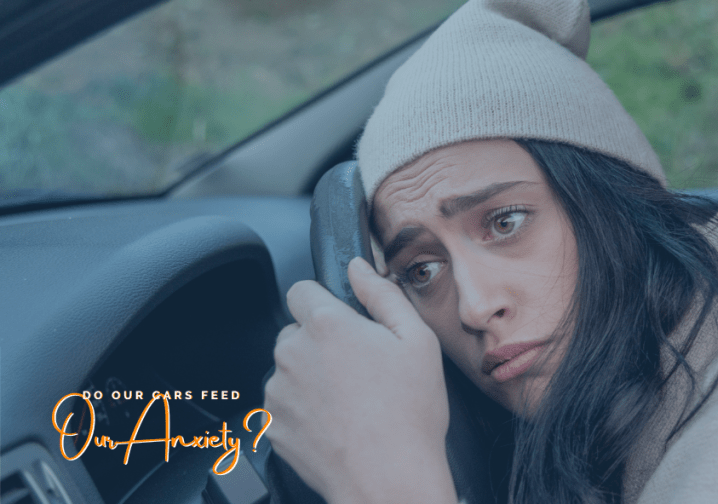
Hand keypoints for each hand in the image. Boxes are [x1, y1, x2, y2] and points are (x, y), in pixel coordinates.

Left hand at [264, 257, 456, 503]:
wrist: (387, 479)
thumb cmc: (409, 414)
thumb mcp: (418, 340)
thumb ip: (383, 294)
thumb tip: (358, 267)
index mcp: (327, 325)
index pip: (301, 289)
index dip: (324, 300)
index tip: (343, 320)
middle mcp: (293, 352)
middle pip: (296, 331)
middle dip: (320, 341)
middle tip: (358, 368)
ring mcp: (277, 391)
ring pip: (288, 368)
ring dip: (310, 375)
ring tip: (349, 401)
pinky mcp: (271, 424)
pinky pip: (282, 403)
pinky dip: (302, 408)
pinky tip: (334, 422)